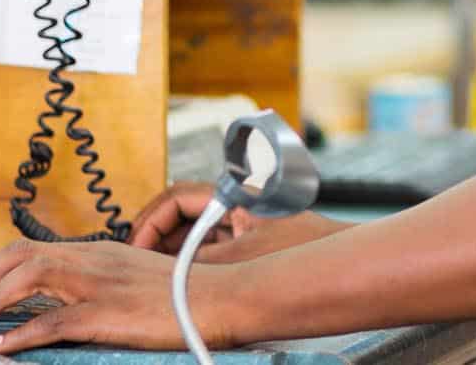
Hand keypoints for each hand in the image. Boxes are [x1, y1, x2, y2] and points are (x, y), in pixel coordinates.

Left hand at [0, 239, 239, 353]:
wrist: (223, 298)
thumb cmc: (188, 295)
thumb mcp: (137, 281)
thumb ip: (102, 285)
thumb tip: (71, 304)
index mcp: (99, 252)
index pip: (33, 249)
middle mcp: (93, 260)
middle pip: (20, 256)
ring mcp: (99, 284)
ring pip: (29, 278)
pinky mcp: (107, 313)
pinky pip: (52, 321)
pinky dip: (21, 332)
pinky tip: (1, 345)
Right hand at [128, 182, 350, 263]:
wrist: (341, 259)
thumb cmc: (306, 249)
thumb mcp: (241, 260)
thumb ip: (198, 262)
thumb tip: (159, 268)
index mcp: (232, 196)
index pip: (176, 197)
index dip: (150, 220)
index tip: (135, 244)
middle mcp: (233, 206)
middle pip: (180, 214)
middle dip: (154, 235)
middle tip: (134, 260)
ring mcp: (240, 224)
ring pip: (192, 233)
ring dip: (170, 250)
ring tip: (151, 273)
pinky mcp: (247, 243)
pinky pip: (208, 247)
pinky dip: (190, 261)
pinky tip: (178, 279)